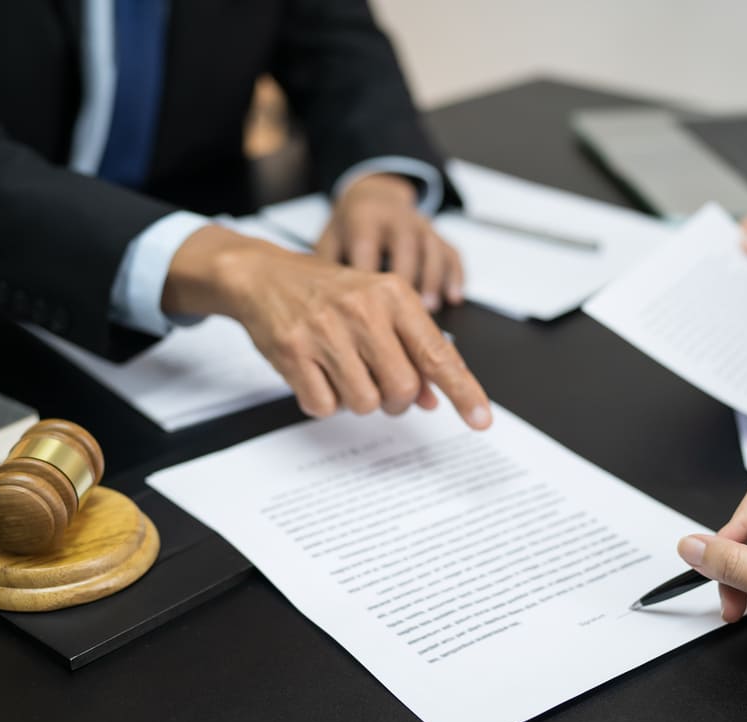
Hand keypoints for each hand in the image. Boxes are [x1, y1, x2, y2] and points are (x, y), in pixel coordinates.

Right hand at [164, 225, 490, 427]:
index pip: (438, 354)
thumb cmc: (330, 294)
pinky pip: (324, 406)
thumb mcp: (379, 307)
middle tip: (380, 385)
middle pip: (401, 389)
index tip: (481, 421)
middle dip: (395, 401)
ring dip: (358, 401)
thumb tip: (432, 399)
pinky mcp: (292, 351)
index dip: (463, 392)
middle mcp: (363, 310)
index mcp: (394, 295)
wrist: (265, 275)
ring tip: (343, 372)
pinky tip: (318, 375)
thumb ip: (410, 350)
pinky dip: (324, 402)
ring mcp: (325, 331)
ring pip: (364, 403)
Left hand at [316, 173, 465, 311]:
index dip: (367, 277)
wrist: (374, 194)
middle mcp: (397, 218)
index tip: (365, 310)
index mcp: (365, 217)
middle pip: (406, 247)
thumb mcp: (328, 239)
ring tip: (429, 308)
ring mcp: (422, 225)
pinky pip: (452, 253)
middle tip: (403, 313)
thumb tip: (325, 306)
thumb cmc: (349, 227)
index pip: (366, 247)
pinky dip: (455, 276)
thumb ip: (326, 267)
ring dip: (433, 279)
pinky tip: (453, 297)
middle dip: (407, 279)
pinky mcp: (439, 235)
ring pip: (433, 249)